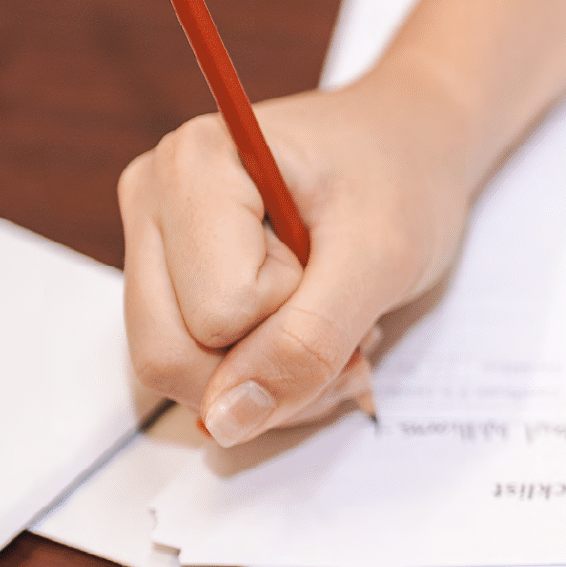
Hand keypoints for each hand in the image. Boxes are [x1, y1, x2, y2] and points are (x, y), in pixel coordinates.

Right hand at [118, 65, 482, 444]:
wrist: (413, 145)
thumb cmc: (401, 178)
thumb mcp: (380, 259)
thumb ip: (308, 341)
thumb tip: (224, 421)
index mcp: (192, 166)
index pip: (215, 316)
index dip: (293, 314)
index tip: (334, 258)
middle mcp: (152, 200)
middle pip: (168, 357)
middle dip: (272, 367)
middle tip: (345, 316)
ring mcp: (155, 244)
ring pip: (182, 376)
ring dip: (278, 379)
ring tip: (334, 320)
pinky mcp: (172, 282)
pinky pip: (197, 372)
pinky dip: (268, 375)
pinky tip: (311, 329)